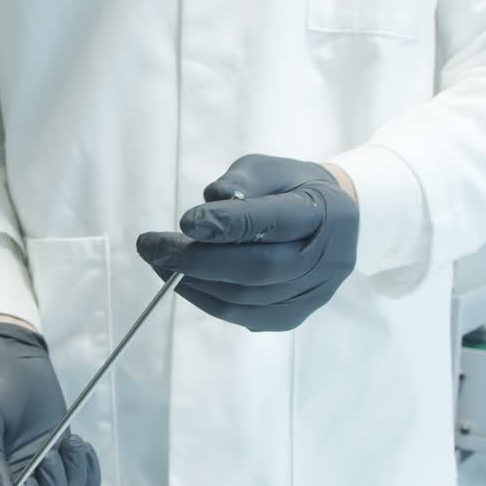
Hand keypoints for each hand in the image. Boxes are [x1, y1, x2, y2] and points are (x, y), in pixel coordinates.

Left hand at [136, 155, 358, 331]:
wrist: (332, 222)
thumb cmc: (291, 190)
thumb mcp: (269, 169)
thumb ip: (239, 182)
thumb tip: (206, 211)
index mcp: (327, 212)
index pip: (274, 221)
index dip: (228, 224)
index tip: (185, 221)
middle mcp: (327, 259)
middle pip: (258, 268)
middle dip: (198, 260)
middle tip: (152, 248)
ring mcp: (313, 293)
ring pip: (248, 299)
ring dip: (195, 284)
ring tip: (159, 263)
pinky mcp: (295, 315)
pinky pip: (246, 316)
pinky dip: (207, 301)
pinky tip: (183, 282)